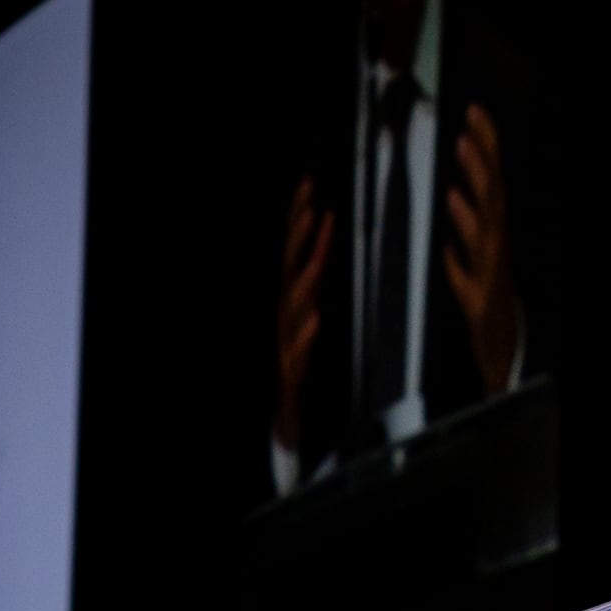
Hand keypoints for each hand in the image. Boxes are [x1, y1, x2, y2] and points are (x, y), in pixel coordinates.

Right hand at [274, 175, 334, 453]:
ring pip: (293, 306)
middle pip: (290, 268)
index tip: (309, 184)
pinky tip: (317, 319)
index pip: (295, 253)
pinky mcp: (291, 374)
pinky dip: (306, 335)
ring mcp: (286, 344)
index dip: (299, 218)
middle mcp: (286, 317)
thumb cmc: (302, 369)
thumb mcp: (312, 322)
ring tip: (320, 253)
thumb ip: (316, 289)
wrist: (289, 425)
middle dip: (300, 236)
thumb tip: (324, 249)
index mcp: (294, 302)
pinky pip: (298, 353)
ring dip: (307, 276)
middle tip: (311, 204)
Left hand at [442, 103, 520, 395]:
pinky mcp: (485, 304)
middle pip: (494, 199)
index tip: (476, 118)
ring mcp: (494, 278)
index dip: (487, 153)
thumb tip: (448, 250)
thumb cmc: (492, 332)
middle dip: (484, 159)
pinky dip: (462, 249)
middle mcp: (499, 257)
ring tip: (462, 151)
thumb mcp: (472, 293)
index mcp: (496, 249)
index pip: (492, 191)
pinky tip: (451, 225)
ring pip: (487, 225)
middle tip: (471, 121)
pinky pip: (474, 273)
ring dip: (476, 187)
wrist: (505, 372)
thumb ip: (462, 268)